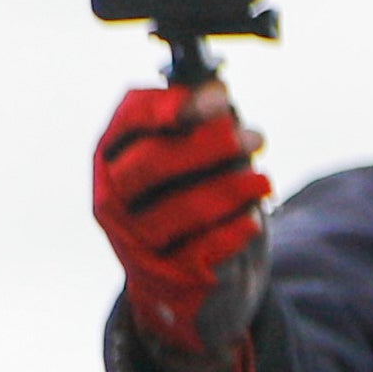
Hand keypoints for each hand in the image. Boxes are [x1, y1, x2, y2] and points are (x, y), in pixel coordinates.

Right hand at [91, 80, 269, 361]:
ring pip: (178, 211)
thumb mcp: (185, 155)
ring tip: (262, 180)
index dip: (173, 105)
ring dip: (228, 190)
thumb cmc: (181, 200)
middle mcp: (110, 199)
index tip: (218, 97)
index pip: (131, 120)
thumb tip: (216, 90)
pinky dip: (229, 233)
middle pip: (152, 164)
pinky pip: (197, 253)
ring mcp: (132, 241)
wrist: (174, 281)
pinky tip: (251, 217)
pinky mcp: (161, 278)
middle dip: (207, 145)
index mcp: (111, 156)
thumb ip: (199, 120)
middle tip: (254, 137)